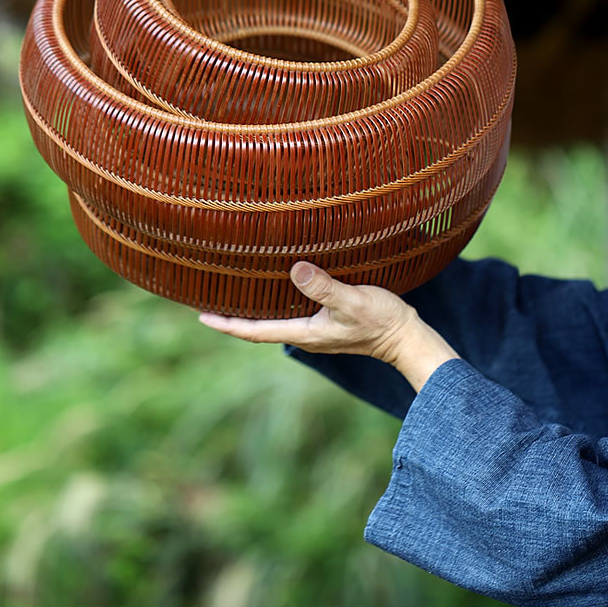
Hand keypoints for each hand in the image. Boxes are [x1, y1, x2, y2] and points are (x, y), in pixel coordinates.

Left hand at [198, 262, 458, 390]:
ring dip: (253, 311)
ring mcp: (317, 331)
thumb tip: (295, 270)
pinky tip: (275, 291)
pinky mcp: (328, 323)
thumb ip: (325, 287)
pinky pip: (291, 316)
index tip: (201, 317)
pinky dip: (275, 306)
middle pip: (260, 328)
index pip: (256, 331)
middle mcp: (306, 335)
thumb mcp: (353, 300)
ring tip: (233, 295)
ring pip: (275, 322)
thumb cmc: (382, 320)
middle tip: (207, 301)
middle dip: (233, 318)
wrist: (406, 337)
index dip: (228, 325)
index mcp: (305, 332)